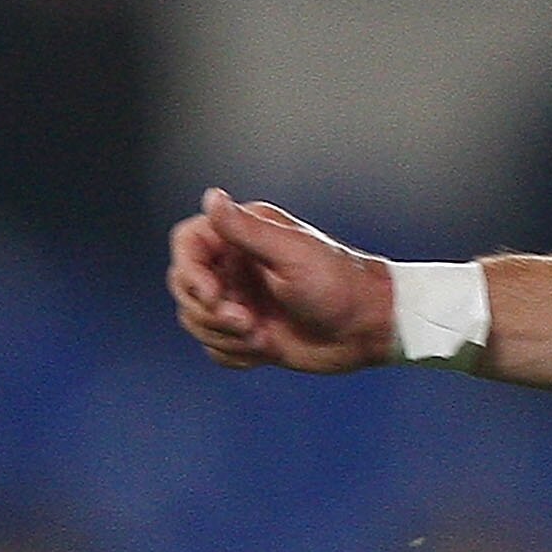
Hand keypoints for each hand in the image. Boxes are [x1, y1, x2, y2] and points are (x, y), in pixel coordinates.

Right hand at [168, 189, 396, 374]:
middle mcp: (236, 267)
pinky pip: (215, 347)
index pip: (187, 244)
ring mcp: (240, 300)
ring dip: (224, 336)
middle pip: (185, 286)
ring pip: (196, 320)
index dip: (190, 271)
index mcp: (244, 237)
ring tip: (262, 336)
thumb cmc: (339, 285)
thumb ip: (246, 229)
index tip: (212, 294)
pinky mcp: (248, 333)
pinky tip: (266, 349)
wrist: (367, 329)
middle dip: (210, 311)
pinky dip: (234, 354)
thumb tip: (212, 197)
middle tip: (247, 321)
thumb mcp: (291, 253)